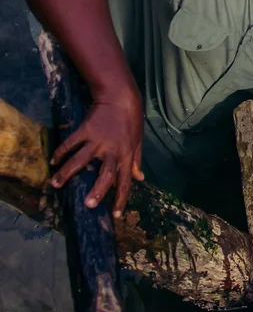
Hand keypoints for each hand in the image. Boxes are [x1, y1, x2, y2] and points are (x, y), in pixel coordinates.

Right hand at [49, 94, 144, 217]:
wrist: (120, 96)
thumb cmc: (131, 120)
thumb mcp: (138, 141)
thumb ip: (136, 161)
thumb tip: (140, 178)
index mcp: (127, 155)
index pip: (125, 181)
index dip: (120, 198)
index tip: (114, 215)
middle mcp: (113, 151)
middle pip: (105, 174)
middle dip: (97, 191)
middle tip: (87, 205)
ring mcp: (98, 141)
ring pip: (81, 160)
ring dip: (67, 173)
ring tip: (55, 184)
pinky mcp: (85, 130)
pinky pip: (71, 143)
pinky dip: (61, 152)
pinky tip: (53, 161)